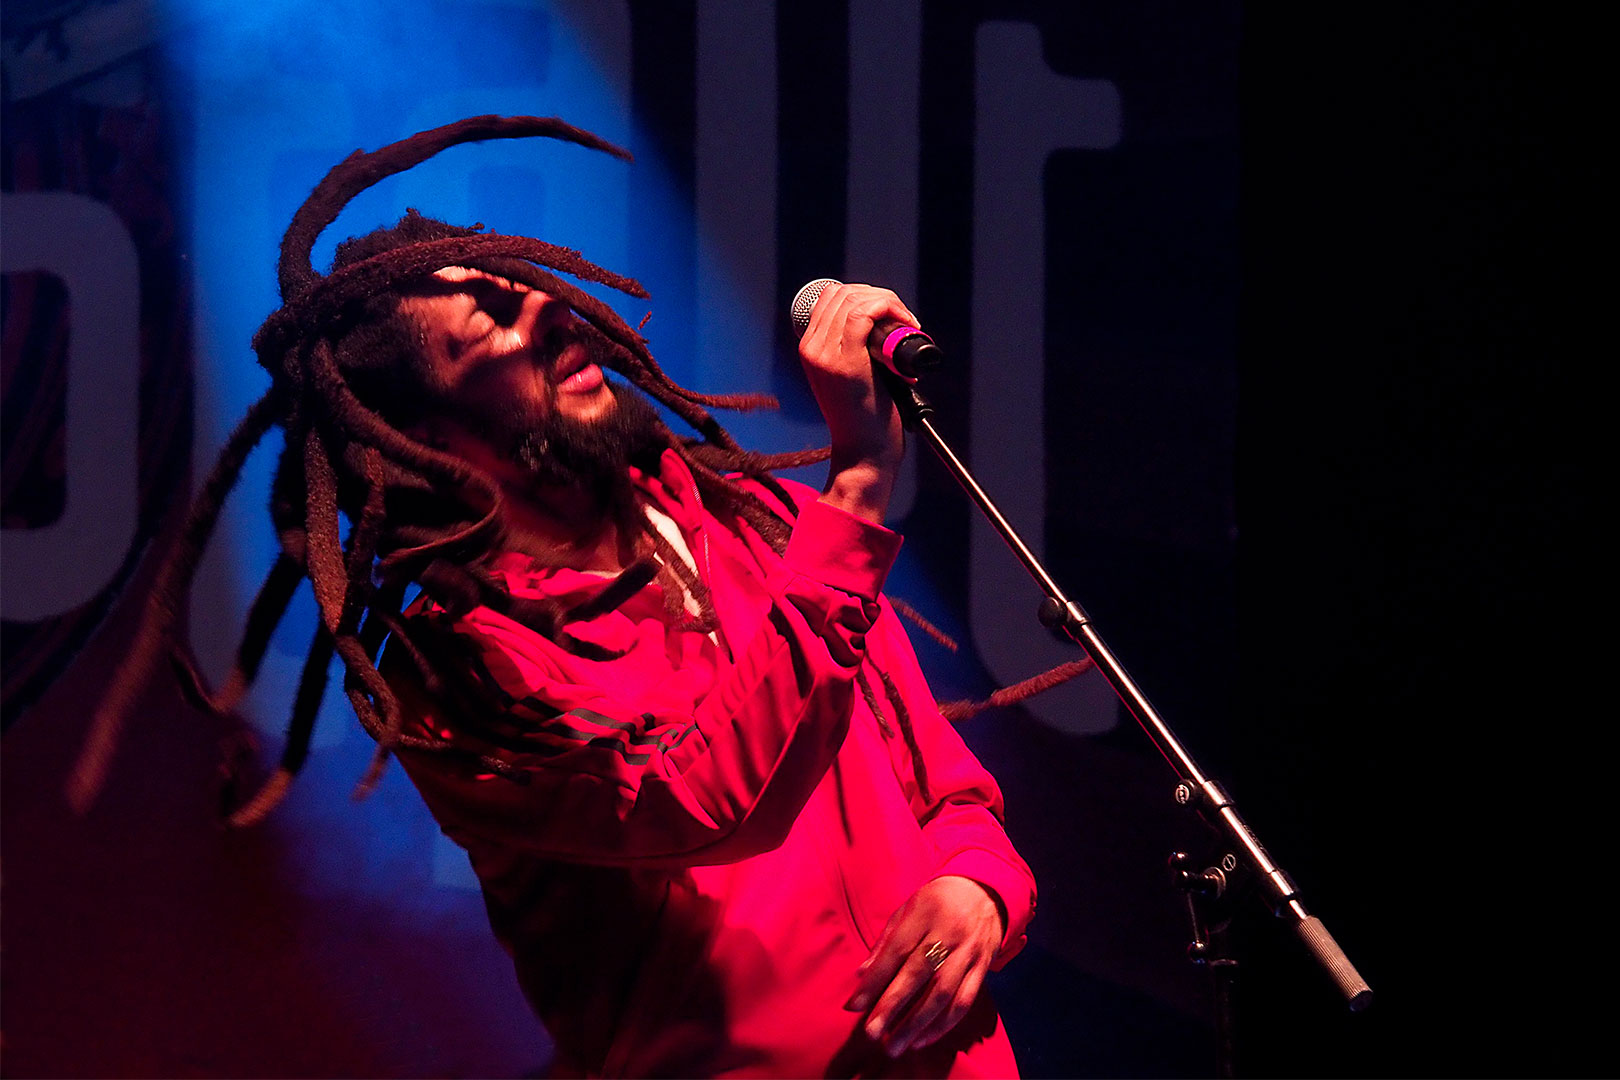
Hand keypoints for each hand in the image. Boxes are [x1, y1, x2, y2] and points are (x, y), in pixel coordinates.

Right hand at [794, 282, 913, 522]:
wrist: (864, 454)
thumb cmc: (866, 418)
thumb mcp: (851, 376)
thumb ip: (855, 349)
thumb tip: (882, 323)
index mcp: (810, 349)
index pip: (831, 297)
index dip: (864, 294)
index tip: (889, 313)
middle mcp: (812, 348)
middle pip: (843, 292)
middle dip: (880, 296)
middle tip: (904, 319)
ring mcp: (825, 354)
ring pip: (855, 299)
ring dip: (889, 302)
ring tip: (908, 323)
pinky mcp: (846, 363)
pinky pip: (865, 314)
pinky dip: (890, 309)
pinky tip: (906, 323)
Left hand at [843, 875, 1006, 1057]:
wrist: (985, 890)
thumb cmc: (937, 900)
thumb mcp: (908, 909)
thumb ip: (885, 941)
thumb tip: (861, 974)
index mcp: (924, 914)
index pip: (896, 951)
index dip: (875, 980)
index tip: (855, 1005)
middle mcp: (948, 933)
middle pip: (918, 975)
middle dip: (893, 1006)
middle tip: (872, 1033)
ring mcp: (968, 952)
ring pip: (943, 993)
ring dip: (918, 1024)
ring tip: (896, 1045)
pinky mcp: (982, 967)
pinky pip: (964, 1000)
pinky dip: (944, 1024)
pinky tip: (924, 1039)